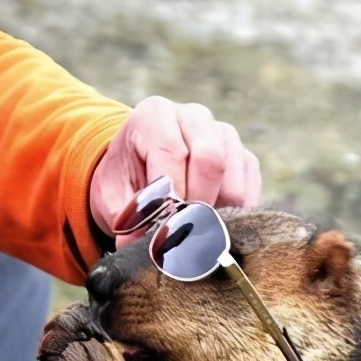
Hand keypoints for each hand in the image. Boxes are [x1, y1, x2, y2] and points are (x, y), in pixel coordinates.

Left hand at [88, 96, 261, 243]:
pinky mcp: (243, 157)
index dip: (171, 196)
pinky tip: (211, 223)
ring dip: (217, 214)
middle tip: (182, 234)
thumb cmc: (124, 180)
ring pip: (234, 180)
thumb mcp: (112, 195)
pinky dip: (234, 214)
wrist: (138, 169)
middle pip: (212, 159)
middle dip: (197, 205)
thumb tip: (141, 245)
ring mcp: (224, 134)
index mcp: (156, 115)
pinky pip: (248, 190)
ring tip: (193, 231)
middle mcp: (194, 117)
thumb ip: (126, 216)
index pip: (173, 153)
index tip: (165, 228)